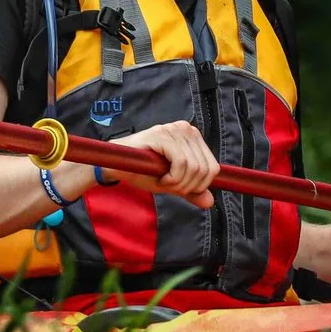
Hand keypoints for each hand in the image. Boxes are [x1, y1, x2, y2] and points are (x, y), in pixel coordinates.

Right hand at [97, 120, 216, 206]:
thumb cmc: (145, 171)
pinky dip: (172, 178)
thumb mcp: (173, 183)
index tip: (178, 188)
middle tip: (168, 186)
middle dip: (187, 186)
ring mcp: (175, 130)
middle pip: (205, 170)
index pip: (213, 168)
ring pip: (194, 167)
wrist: (117, 166)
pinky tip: (160, 178)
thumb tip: (210, 202)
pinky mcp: (163, 134)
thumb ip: (192, 191)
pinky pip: (181, 163)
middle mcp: (187, 129)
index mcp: (193, 138)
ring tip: (162, 181)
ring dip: (177, 183)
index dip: (198, 186)